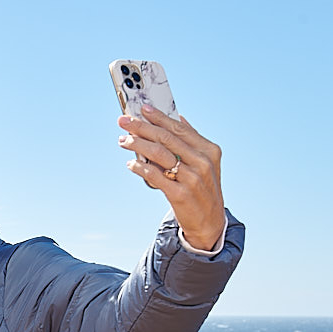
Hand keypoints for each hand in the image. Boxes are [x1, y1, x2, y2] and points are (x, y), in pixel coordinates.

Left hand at [117, 105, 224, 251]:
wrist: (209, 223)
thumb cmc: (202, 190)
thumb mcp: (206, 163)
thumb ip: (192, 142)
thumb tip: (179, 118)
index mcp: (209, 150)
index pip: (179, 128)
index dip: (159, 117)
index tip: (142, 109)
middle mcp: (202, 162)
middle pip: (166, 138)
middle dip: (142, 127)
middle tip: (124, 121)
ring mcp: (192, 178)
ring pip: (159, 154)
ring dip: (138, 144)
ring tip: (123, 140)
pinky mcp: (180, 194)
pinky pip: (155, 176)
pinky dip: (140, 168)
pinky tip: (130, 164)